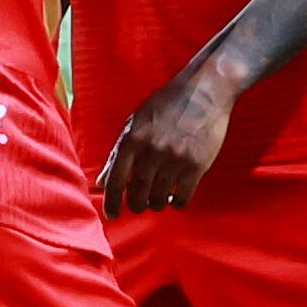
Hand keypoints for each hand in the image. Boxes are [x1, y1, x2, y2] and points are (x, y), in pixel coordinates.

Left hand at [98, 68, 235, 214]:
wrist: (204, 90)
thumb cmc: (167, 105)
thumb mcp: (135, 122)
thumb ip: (118, 152)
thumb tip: (102, 181)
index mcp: (132, 140)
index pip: (116, 180)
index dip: (111, 202)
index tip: (111, 215)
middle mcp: (151, 152)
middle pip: (137, 194)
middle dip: (136, 205)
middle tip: (138, 206)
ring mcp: (175, 159)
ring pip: (159, 198)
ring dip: (157, 204)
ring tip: (158, 199)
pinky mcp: (197, 165)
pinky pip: (183, 197)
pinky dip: (178, 202)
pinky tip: (176, 196)